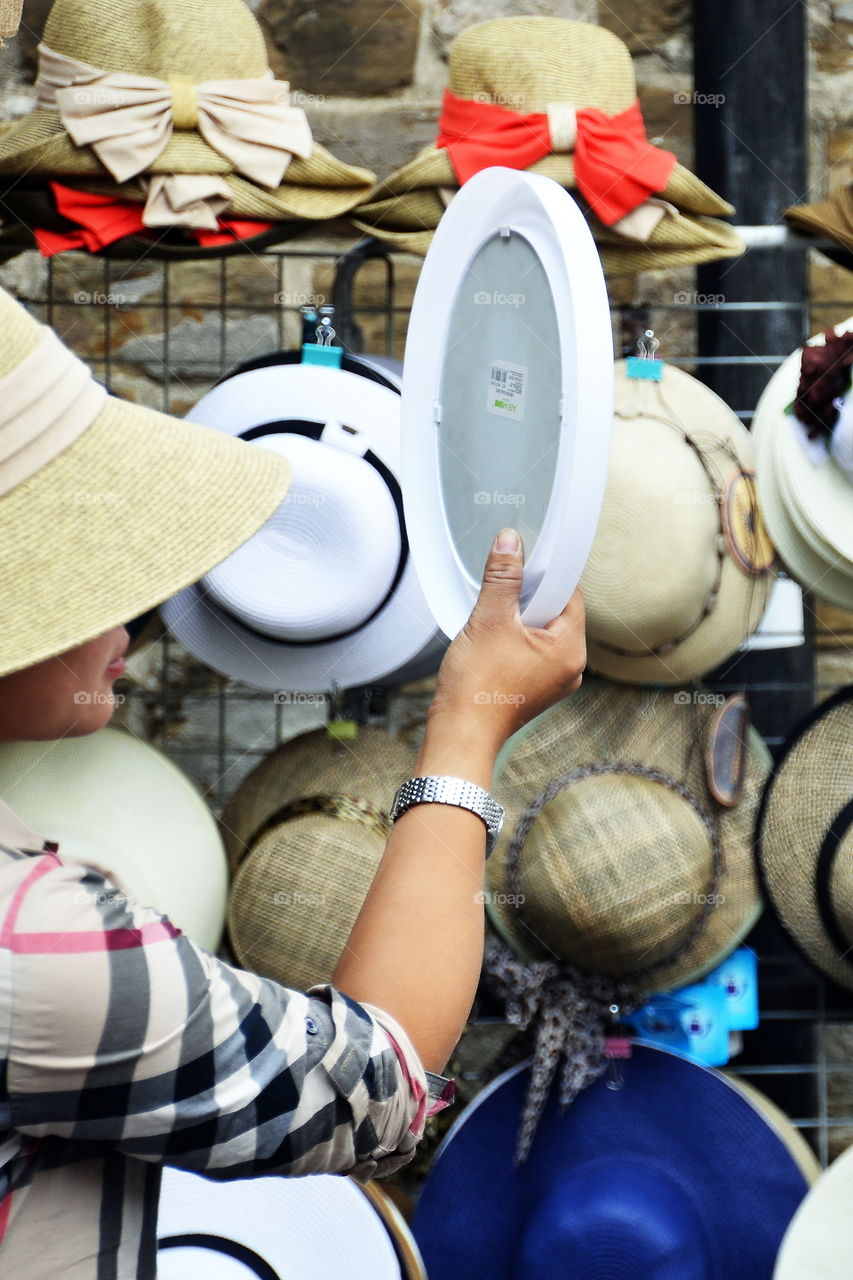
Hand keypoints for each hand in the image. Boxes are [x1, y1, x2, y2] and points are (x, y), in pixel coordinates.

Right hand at [428, 528, 585, 750]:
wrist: (460, 733)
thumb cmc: (477, 686)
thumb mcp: (489, 620)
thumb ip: (503, 577)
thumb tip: (510, 541)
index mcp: (571, 649)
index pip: (570, 594)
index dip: (547, 573)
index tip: (525, 559)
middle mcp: (571, 667)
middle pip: (557, 612)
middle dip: (529, 595)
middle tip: (503, 587)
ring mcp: (553, 681)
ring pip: (542, 631)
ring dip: (519, 617)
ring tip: (493, 614)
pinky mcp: (535, 688)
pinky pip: (532, 651)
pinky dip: (514, 638)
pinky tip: (491, 636)